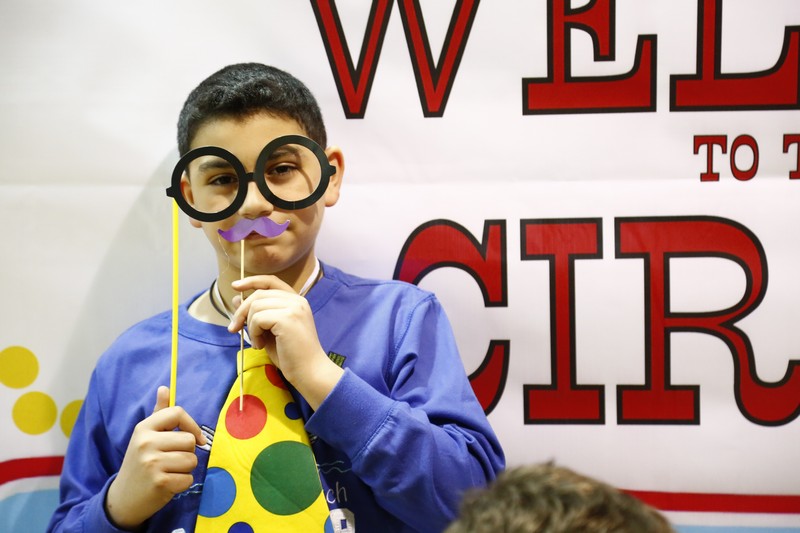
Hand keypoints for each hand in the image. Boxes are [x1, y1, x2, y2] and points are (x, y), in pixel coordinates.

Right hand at [105, 386, 204, 528]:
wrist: (123, 498)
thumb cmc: (140, 462)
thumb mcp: (146, 436)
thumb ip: (159, 413)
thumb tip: (164, 388)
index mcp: (144, 428)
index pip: (177, 412)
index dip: (192, 425)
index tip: (196, 438)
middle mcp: (146, 443)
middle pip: (189, 440)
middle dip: (188, 452)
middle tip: (172, 461)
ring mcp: (152, 463)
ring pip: (191, 459)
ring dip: (186, 469)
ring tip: (169, 472)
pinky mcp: (159, 482)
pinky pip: (188, 478)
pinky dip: (183, 483)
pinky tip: (168, 484)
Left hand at [229, 275, 342, 408]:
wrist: (308, 371)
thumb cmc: (290, 355)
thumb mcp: (268, 331)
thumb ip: (256, 314)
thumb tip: (237, 299)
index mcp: (296, 301)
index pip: (271, 281)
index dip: (252, 281)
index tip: (236, 286)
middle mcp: (297, 300)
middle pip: (259, 294)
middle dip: (242, 311)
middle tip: (234, 329)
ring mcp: (294, 307)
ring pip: (256, 306)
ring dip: (250, 325)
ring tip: (258, 342)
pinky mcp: (288, 317)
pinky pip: (258, 318)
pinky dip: (254, 332)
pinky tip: (261, 345)